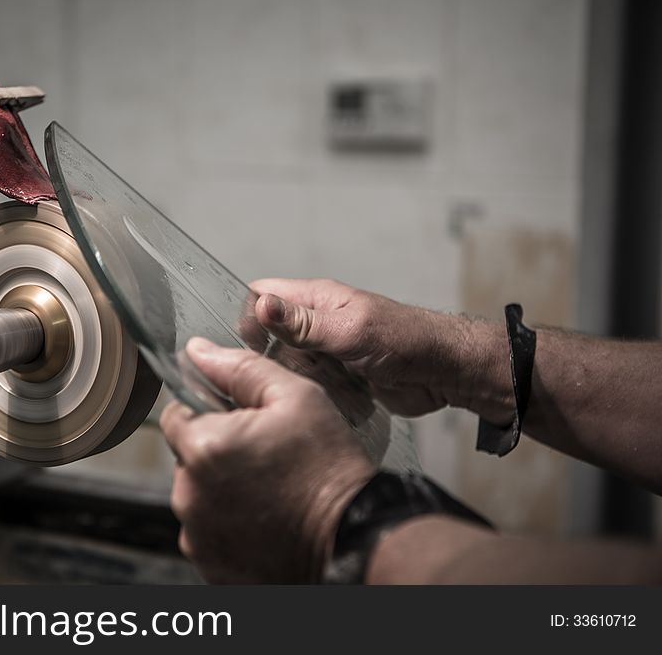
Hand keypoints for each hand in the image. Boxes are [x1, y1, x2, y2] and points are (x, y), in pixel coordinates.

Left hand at [161, 337, 373, 582]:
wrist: (353, 538)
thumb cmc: (329, 468)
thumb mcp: (295, 399)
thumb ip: (240, 369)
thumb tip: (198, 350)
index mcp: (203, 447)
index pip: (177, 416)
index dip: (208, 412)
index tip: (240, 423)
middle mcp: (189, 494)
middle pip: (187, 457)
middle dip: (216, 451)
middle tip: (263, 457)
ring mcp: (197, 534)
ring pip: (197, 495)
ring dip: (221, 488)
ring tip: (267, 489)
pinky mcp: (210, 564)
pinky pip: (207, 532)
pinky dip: (228, 524)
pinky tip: (263, 519)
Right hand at [250, 278, 511, 422]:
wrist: (445, 373)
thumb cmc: (406, 341)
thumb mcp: (348, 331)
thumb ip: (303, 323)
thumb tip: (262, 304)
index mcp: (316, 299)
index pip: (262, 295)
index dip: (250, 317)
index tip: (252, 347)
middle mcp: (317, 322)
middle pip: (270, 335)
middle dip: (271, 357)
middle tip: (284, 376)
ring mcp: (327, 349)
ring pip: (288, 363)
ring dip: (295, 379)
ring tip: (312, 388)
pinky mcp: (338, 375)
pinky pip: (310, 384)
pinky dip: (313, 394)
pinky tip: (325, 400)